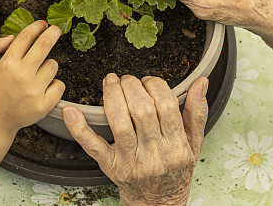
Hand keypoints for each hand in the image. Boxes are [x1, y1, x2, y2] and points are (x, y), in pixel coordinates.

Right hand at [0, 21, 65, 138]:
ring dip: (47, 65)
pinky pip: (59, 85)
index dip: (36, 27)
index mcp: (7, 64)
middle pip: (45, 45)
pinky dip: (54, 84)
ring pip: (53, 65)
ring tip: (36, 73)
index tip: (42, 24)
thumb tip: (11, 37)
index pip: (26, 37)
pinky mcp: (43, 105)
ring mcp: (34, 91)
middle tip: (55, 29)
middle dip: (52, 33)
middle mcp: (22, 76)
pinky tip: (43, 86)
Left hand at [64, 75, 208, 205]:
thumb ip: (197, 113)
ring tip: (112, 82)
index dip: (155, 85)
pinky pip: (93, 146)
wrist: (160, 204)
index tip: (148, 81)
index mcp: (177, 146)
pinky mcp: (111, 167)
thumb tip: (200, 82)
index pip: (166, 105)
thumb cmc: (176, 170)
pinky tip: (72, 111)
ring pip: (120, 122)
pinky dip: (80, 128)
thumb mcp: (194, 144)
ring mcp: (132, 161)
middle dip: (132, 86)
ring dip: (113, 96)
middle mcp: (155, 154)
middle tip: (128, 79)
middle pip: (142, 110)